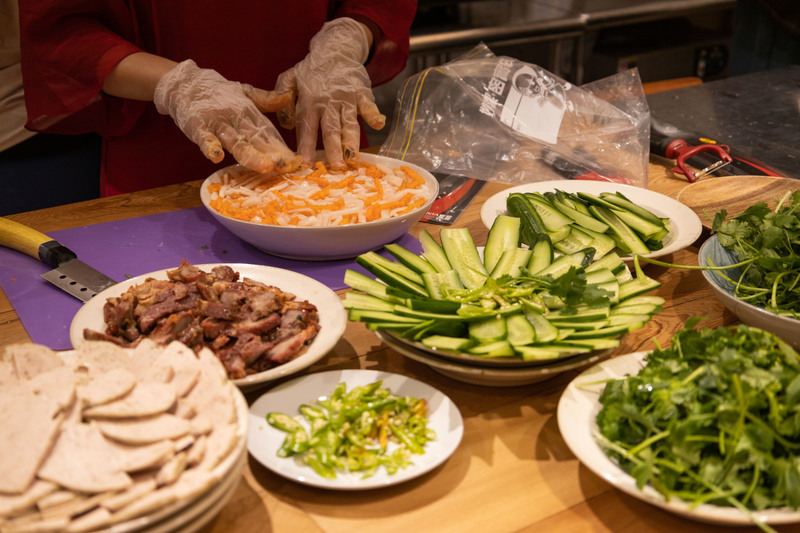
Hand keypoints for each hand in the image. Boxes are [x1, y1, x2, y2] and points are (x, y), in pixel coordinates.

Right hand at [154, 60, 301, 172]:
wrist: (184, 82)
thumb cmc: (217, 92)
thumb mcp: (244, 92)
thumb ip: (266, 99)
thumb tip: (288, 97)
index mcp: (249, 113)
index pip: (269, 133)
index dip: (283, 149)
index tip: (298, 162)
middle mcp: (236, 119)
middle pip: (256, 140)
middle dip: (272, 155)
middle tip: (287, 167)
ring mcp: (216, 122)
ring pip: (236, 142)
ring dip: (250, 155)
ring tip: (265, 166)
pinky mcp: (197, 125)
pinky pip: (204, 138)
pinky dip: (209, 146)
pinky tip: (217, 157)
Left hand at [275, 18, 384, 168]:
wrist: (335, 49)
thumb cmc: (311, 70)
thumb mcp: (290, 79)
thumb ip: (282, 97)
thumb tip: (286, 124)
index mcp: (308, 102)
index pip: (306, 128)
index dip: (306, 146)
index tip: (305, 164)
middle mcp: (327, 102)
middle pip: (330, 129)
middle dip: (332, 149)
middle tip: (335, 167)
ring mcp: (345, 98)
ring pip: (349, 122)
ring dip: (351, 140)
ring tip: (352, 156)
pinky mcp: (361, 92)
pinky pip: (368, 105)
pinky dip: (374, 114)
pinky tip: (378, 124)